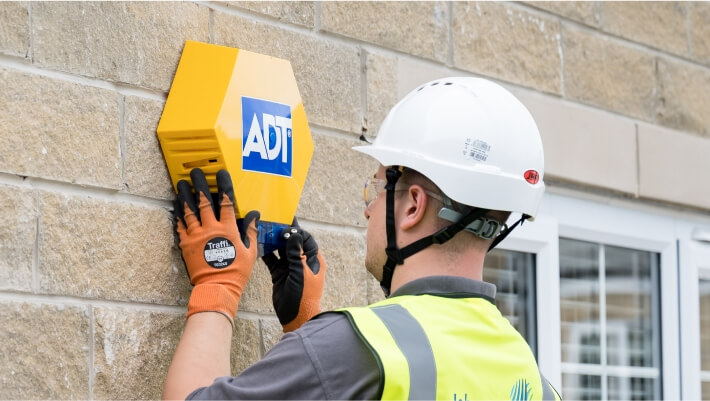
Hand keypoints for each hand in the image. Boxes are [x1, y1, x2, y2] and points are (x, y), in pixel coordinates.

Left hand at [174, 168, 258, 323]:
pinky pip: (180, 226)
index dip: (223, 186)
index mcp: (228, 229)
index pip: (226, 202)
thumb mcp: (250, 251)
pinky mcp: (186, 245)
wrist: (216, 288)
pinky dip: (177, 214)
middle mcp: (210, 229)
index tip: (221, 174)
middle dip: (199, 185)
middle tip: (195, 173)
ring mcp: (196, 236)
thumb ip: (251, 231)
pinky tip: (175, 205)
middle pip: (204, 202)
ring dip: (184, 196)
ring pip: (189, 211)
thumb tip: (255, 215)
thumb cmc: (236, 272)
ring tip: (181, 184)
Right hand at [262, 221, 326, 331]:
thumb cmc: (305, 296)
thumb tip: (293, 235)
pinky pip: (272, 260)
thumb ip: (296, 254)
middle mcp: (301, 261)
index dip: (296, 231)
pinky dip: (266, 253)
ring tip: (263, 231)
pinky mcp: (279, 273)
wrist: (296, 317)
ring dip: (273, 242)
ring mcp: (290, 267)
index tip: (285, 225)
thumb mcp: (301, 273)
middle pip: (292, 242)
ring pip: (281, 249)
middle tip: (271, 223)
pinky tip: (258, 246)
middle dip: (282, 233)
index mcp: (313, 259)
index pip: (305, 239)